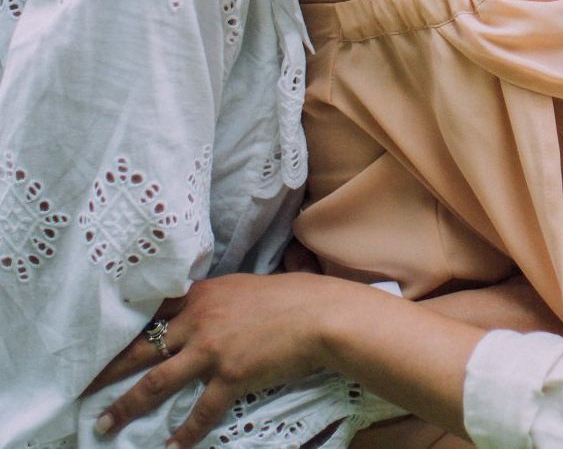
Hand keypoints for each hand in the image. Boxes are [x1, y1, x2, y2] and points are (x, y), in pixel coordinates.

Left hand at [94, 273, 333, 448]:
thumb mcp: (246, 289)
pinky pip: (199, 411)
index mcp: (203, 295)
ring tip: (105, 425)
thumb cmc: (291, 297)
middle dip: (108, 371)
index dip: (125, 330)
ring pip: (155, 383)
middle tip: (82, 388)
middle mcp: (199, 320)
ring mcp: (212, 350)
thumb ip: (219, 302)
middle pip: (141, 349)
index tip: (101, 344)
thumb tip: (205, 315)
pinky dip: (184, 433)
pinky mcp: (230, 376)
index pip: (154, 313)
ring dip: (125, 406)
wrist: (320, 315)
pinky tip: (171, 448)